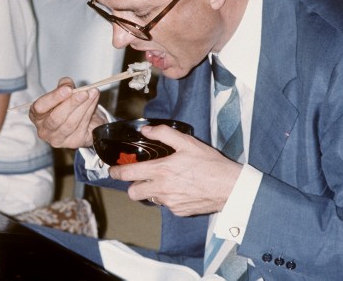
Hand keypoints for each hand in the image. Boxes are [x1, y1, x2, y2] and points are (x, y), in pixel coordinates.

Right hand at [28, 77, 105, 148]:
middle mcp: (44, 130)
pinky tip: (93, 101)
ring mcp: (58, 139)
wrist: (83, 120)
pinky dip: (90, 111)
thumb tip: (68, 84)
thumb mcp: (63, 92)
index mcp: (37, 115)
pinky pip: (82, 126)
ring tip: (92, 93)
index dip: (54, 97)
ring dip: (84, 106)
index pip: (40, 107)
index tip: (67, 89)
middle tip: (83, 93)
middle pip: (56, 118)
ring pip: (71, 123)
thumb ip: (64, 86)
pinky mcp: (73, 142)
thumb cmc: (67, 105)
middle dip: (71, 104)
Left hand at [109, 124, 242, 216]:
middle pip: (133, 193)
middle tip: (138, 177)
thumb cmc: (210, 164)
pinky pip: (166, 206)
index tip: (113, 170)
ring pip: (150, 199)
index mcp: (161, 170)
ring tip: (164, 181)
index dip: (116, 172)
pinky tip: (180, 188)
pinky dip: (168, 198)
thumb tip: (147, 130)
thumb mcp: (188, 142)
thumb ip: (164, 134)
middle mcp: (162, 189)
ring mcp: (170, 202)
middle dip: (132, 185)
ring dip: (151, 191)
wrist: (230, 187)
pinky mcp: (179, 211)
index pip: (128, 174)